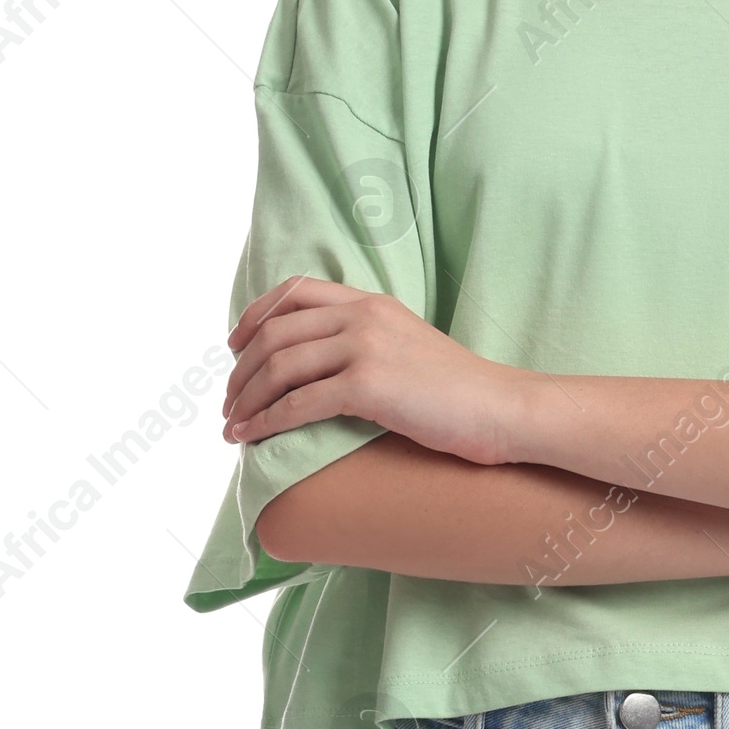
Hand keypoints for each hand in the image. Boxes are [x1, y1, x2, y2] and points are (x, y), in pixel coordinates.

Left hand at [223, 279, 513, 462]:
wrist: (501, 408)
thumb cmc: (460, 392)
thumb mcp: (409, 346)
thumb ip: (368, 341)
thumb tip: (325, 367)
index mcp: (370, 302)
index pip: (294, 291)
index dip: (254, 316)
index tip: (233, 346)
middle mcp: (362, 317)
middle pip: (275, 333)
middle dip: (240, 370)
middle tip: (227, 401)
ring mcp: (365, 348)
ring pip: (279, 367)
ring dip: (245, 399)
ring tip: (231, 425)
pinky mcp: (369, 386)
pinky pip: (299, 403)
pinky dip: (266, 421)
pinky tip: (250, 437)